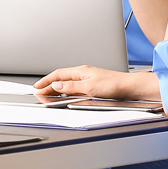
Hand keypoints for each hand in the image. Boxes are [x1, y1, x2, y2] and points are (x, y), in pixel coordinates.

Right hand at [34, 65, 157, 100]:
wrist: (130, 88)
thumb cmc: (115, 85)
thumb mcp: (90, 87)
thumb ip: (71, 87)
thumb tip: (56, 85)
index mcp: (81, 71)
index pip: (58, 74)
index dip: (46, 80)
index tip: (37, 87)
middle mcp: (84, 75)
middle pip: (61, 80)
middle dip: (49, 86)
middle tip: (39, 94)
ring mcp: (88, 81)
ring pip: (67, 85)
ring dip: (57, 90)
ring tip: (48, 97)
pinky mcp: (93, 87)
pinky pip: (75, 89)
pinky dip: (66, 93)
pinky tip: (65, 97)